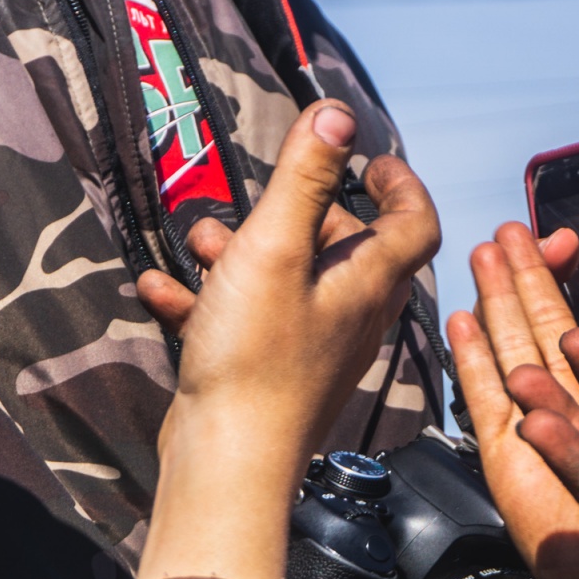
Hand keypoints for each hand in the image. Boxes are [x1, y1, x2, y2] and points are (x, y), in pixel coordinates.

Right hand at [133, 102, 440, 578]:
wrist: (228, 462)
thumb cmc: (256, 359)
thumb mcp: (275, 248)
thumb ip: (304, 178)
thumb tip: (339, 116)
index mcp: (367, 284)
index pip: (416, 224)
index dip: (401, 184)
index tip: (369, 160)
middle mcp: (351, 317)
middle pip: (347, 249)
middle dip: (299, 213)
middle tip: (263, 200)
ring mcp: (313, 349)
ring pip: (289, 282)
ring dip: (243, 252)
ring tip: (200, 241)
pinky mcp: (272, 375)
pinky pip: (245, 322)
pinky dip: (208, 300)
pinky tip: (163, 289)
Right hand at [449, 221, 578, 578]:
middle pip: (560, 340)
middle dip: (538, 285)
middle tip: (517, 229)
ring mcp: (551, 450)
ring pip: (521, 362)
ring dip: (501, 309)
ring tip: (482, 255)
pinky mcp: (517, 475)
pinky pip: (489, 413)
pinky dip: (474, 366)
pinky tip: (462, 322)